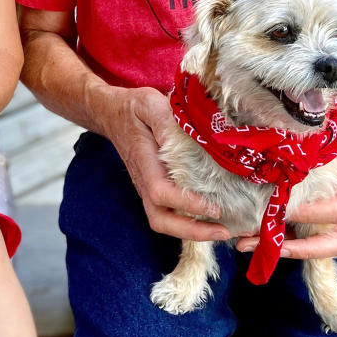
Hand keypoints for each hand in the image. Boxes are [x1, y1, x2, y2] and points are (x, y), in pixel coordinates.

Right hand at [105, 86, 229, 241]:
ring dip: (193, 233)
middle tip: (224, 232)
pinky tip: (213, 220)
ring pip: (165, 223)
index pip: (161, 193)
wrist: (112, 114)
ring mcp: (148, 189)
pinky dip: (191, 223)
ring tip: (224, 231)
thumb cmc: (132, 108)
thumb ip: (165, 119)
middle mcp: (145, 182)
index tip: (214, 207)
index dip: (186, 204)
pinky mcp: (155, 189)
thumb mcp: (149, 104)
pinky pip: (170, 215)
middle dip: (192, 232)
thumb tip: (188, 136)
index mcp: (145, 162)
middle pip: (161, 221)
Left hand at [236, 103, 336, 258]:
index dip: (311, 214)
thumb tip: (290, 161)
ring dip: (288, 248)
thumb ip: (321, 148)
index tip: (284, 210)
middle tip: (272, 248)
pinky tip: (257, 235)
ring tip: (250, 244)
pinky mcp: (327, 214)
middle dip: (304, 250)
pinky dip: (286, 238)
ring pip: (324, 244)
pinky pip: (310, 234)